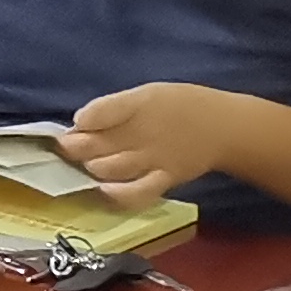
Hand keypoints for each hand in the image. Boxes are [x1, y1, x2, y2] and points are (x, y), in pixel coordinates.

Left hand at [60, 83, 249, 209]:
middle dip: (74, 149)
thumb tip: (79, 122)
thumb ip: (113, 109)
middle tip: (67, 150)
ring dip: (89, 168)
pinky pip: (138, 192)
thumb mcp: (146, 96)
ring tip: (84, 166)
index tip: (71, 128)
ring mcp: (154, 159)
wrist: (223, 126)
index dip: (80, 122)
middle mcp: (144, 132)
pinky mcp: (164, 180)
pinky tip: (104, 191)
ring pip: (109, 168)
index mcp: (139, 104)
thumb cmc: (177, 107)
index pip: (99, 112)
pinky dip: (118, 194)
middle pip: (95, 144)